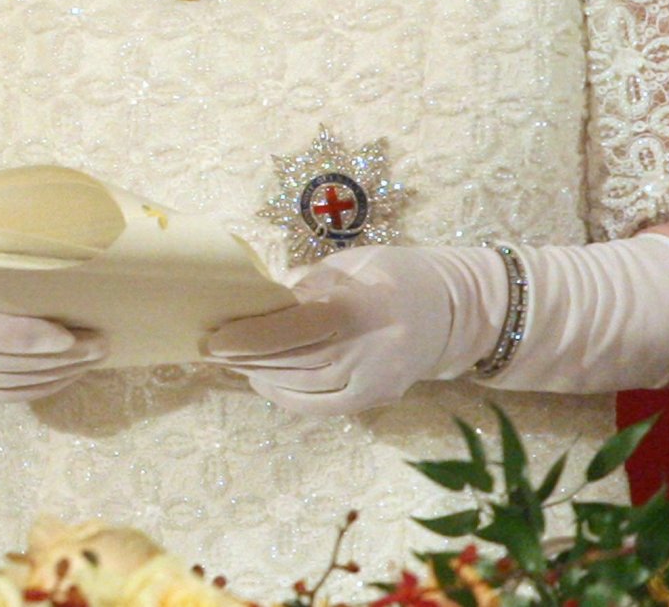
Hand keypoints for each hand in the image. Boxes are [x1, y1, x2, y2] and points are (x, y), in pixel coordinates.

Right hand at [0, 262, 107, 401]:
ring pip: (7, 383)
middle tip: (99, 344)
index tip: (69, 335)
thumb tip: (57, 222)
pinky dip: (39, 389)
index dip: (29, 337)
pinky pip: (2, 396)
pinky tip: (68, 375)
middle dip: (57, 357)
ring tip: (92, 358)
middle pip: (4, 361)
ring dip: (56, 374)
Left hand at [205, 245, 468, 416]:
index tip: (218, 336)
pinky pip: (324, 405)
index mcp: (367, 303)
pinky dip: (289, 397)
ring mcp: (377, 379)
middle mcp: (373, 348)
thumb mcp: (356, 262)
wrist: (456, 310)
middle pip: (298, 359)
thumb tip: (264, 301)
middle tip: (212, 348)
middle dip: (250, 355)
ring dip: (263, 375)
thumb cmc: (399, 273)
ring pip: (306, 386)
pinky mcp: (377, 397)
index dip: (256, 334)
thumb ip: (312, 283)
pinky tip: (265, 382)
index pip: (301, 325)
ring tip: (231, 361)